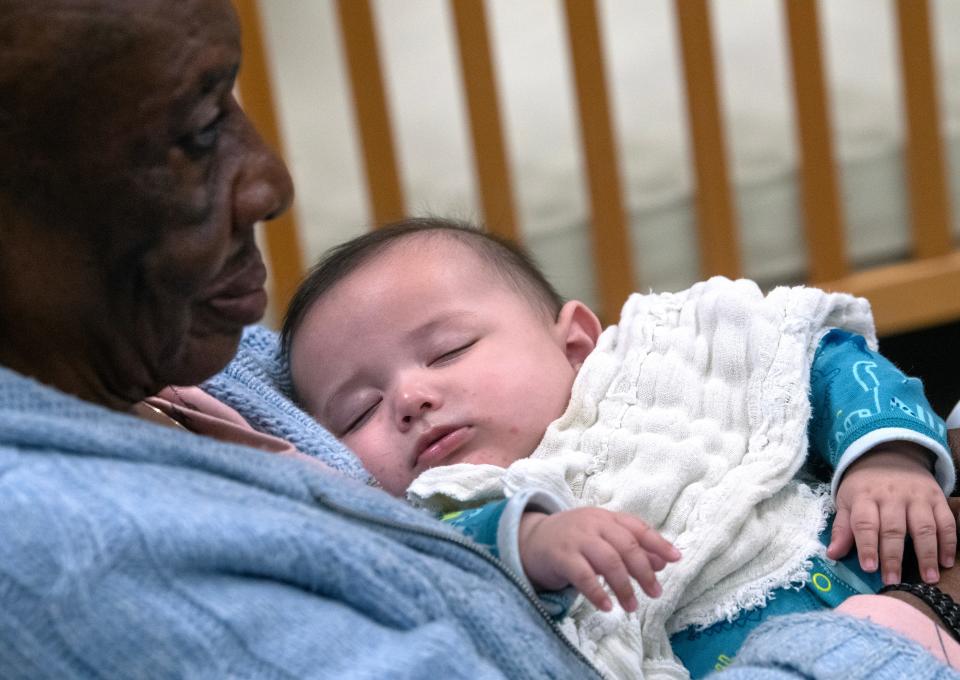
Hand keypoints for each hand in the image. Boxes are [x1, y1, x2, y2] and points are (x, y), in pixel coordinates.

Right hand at [518, 507, 680, 612]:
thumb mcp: (603, 539)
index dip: (658, 543)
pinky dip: (597, 592)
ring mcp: (576, 539)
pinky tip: (607, 607)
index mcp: (606, 518)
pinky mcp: (561, 556)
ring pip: (608, 561)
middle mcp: (593, 524)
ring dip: (624, 586)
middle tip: (655, 593)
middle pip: (626, 545)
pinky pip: (583, 575)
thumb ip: (631, 549)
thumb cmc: (574, 540)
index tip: (676, 559)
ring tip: (632, 606)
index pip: (637, 528)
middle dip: (644, 571)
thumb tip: (663, 562)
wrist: (531, 539)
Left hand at [829, 441, 955, 584]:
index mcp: (864, 497)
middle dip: (893, 557)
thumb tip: (832, 554)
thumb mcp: (846, 501)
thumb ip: (842, 528)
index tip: (869, 568)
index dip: (867, 546)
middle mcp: (891, 496)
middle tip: (894, 581)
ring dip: (927, 554)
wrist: (888, 455)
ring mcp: (916, 496)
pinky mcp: (937, 497)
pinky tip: (946, 562)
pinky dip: (948, 542)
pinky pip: (946, 521)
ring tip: (928, 578)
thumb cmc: (864, 486)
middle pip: (893, 529)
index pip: (865, 524)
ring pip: (923, 527)